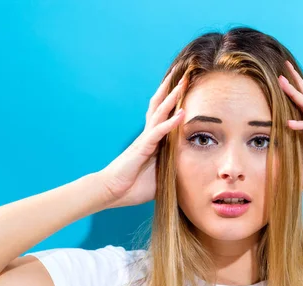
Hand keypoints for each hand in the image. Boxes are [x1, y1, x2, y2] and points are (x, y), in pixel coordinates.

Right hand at [97, 66, 186, 207]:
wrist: (112, 193)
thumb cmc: (134, 186)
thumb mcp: (160, 177)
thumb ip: (173, 169)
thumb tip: (190, 172)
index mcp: (152, 141)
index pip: (164, 116)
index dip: (173, 102)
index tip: (185, 88)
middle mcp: (148, 136)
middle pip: (161, 107)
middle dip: (173, 91)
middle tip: (185, 75)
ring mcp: (145, 140)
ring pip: (159, 113)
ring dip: (172, 98)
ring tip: (183, 83)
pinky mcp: (142, 148)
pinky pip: (158, 132)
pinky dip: (170, 123)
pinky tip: (181, 114)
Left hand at [279, 60, 302, 205]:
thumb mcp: (301, 173)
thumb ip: (287, 164)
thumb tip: (267, 160)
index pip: (297, 115)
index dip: (286, 102)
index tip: (271, 89)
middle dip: (293, 87)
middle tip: (281, 72)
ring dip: (296, 95)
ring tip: (283, 82)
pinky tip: (290, 123)